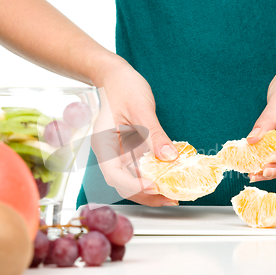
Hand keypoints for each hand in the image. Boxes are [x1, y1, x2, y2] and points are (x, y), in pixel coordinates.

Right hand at [90, 57, 179, 206]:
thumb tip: (169, 157)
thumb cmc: (122, 87)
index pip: (113, 173)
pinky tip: (169, 179)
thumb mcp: (140, 108)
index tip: (152, 185)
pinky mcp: (130, 152)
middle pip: (123, 183)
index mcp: (103, 143)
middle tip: (169, 197)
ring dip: (151, 190)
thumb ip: (154, 134)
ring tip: (172, 194)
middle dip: (145, 194)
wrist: (116, 77)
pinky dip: (154, 176)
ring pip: (132, 180)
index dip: (131, 184)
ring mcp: (119, 154)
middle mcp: (110, 153)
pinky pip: (141, 169)